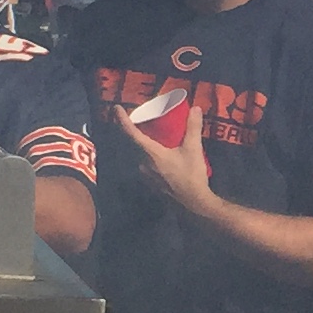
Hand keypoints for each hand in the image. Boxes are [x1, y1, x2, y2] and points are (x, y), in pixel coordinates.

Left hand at [109, 92, 214, 214]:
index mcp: (150, 153)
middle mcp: (142, 163)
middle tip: (136, 118)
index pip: (131, 133)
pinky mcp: (149, 182)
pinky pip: (143, 163)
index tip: (116, 108)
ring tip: (148, 133)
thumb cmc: (191, 176)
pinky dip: (146, 153)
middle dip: (132, 129)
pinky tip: (157, 152)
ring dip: (140, 142)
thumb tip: (195, 108)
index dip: (122, 119)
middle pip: (131, 143)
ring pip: (138, 153)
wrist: (193, 205)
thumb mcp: (194, 149)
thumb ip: (193, 128)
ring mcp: (145, 175)